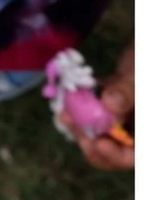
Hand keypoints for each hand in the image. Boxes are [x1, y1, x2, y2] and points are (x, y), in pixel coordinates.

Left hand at [78, 48, 134, 171]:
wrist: (139, 43)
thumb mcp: (139, 71)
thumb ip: (129, 89)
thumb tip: (112, 104)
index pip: (137, 155)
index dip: (120, 156)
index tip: (99, 143)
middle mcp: (137, 128)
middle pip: (119, 150)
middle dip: (93, 142)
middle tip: (74, 126)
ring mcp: (128, 118)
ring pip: (105, 136)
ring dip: (82, 128)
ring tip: (65, 114)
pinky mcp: (114, 108)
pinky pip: (96, 118)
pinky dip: (81, 114)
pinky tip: (68, 103)